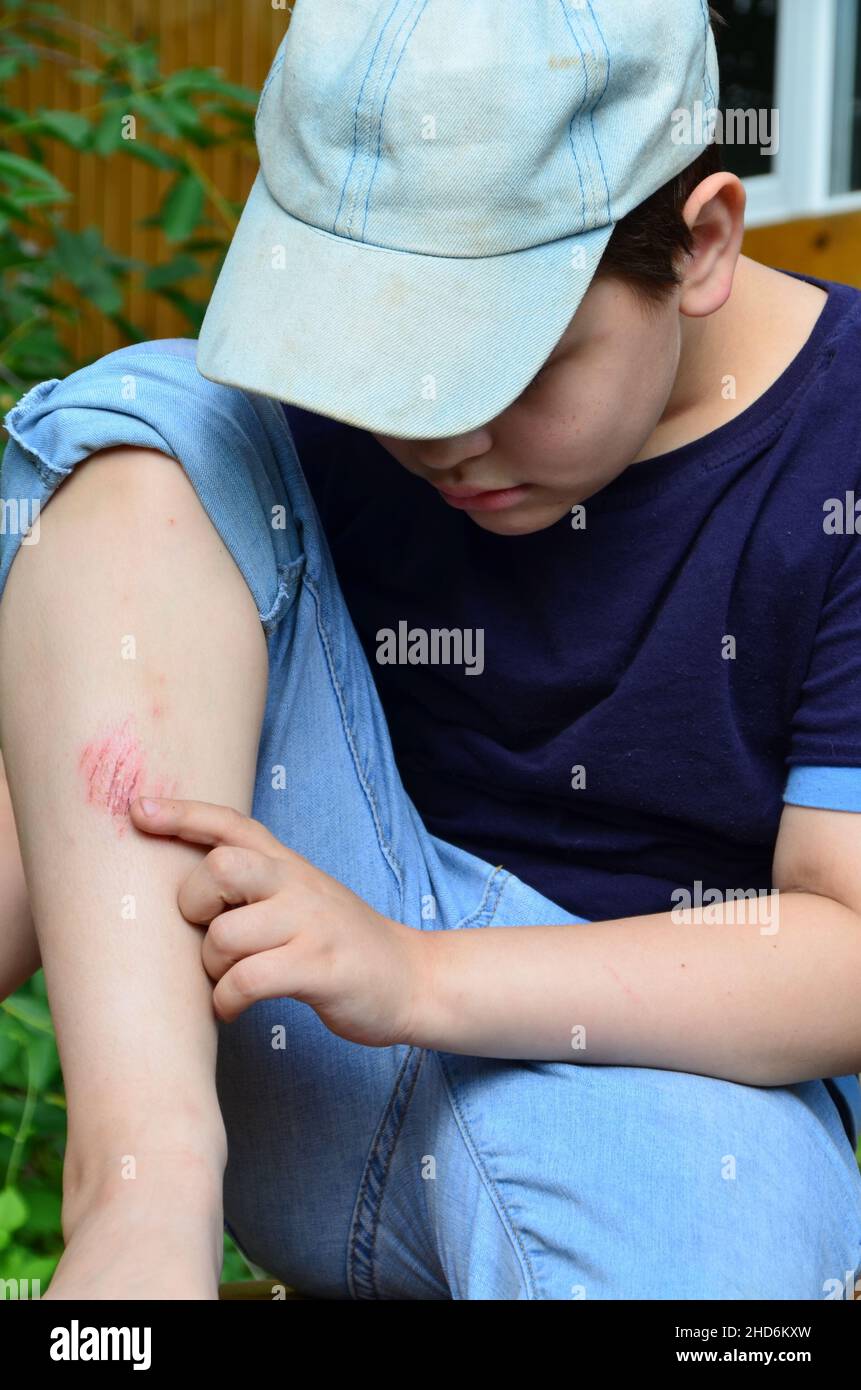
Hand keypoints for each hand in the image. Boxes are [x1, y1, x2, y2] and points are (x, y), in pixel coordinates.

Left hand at [129, 797, 427, 1047]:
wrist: (412, 978)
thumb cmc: (340, 943)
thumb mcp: (303, 896)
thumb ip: (257, 883)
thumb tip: (187, 885)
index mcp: (289, 865)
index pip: (232, 824)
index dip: (182, 813)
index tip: (138, 808)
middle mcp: (298, 885)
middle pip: (220, 868)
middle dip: (193, 905)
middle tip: (205, 933)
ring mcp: (311, 925)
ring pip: (225, 934)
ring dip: (211, 967)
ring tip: (224, 983)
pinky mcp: (319, 968)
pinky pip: (248, 980)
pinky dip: (227, 1000)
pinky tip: (233, 1009)